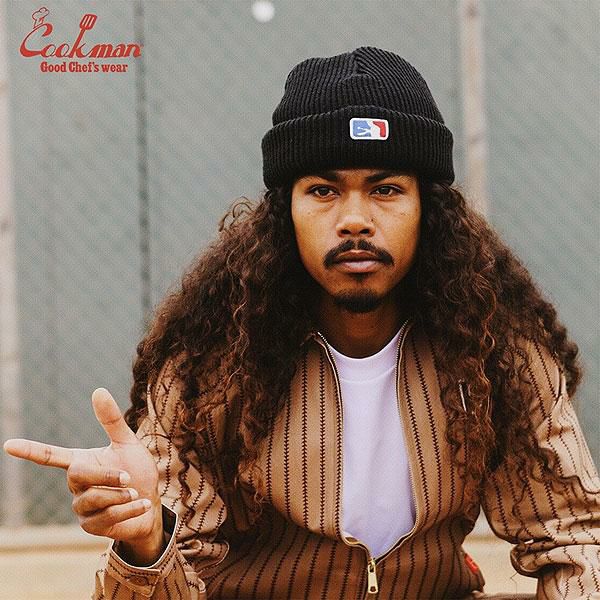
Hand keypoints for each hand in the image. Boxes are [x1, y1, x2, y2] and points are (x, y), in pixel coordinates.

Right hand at [3, 388, 163, 562]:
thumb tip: (98, 390)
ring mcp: (80, 507)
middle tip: (128, 478)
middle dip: (106, 476)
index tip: (8, 444)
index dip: (31, 451)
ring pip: (92, 499)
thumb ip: (111, 420)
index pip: (51, 456)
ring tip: (135, 492)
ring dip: (120, 495)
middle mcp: (75, 484)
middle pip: (77, 475)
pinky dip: (129, 509)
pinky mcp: (90, 526)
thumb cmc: (137, 471)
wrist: (152, 502)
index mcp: (80, 461)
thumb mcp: (127, 443)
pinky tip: (142, 504)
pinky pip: (105, 517)